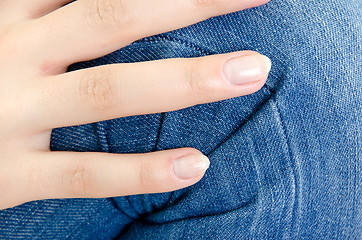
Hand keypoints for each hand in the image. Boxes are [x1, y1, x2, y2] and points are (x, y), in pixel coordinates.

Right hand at [0, 0, 270, 209]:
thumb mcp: (4, 27)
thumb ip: (43, 5)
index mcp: (12, 14)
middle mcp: (14, 53)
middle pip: (116, 16)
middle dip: (193, 2)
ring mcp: (11, 113)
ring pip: (110, 91)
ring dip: (186, 80)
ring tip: (252, 71)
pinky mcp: (8, 173)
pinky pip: (84, 173)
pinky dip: (141, 172)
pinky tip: (195, 165)